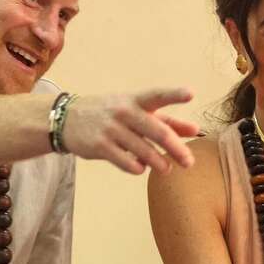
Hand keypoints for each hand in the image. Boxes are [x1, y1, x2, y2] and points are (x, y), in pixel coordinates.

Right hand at [61, 88, 198, 173]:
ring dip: (159, 163)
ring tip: (167, 169)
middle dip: (176, 149)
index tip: (191, 94)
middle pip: (157, 131)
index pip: (157, 95)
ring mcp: (111, 129)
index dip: (174, 94)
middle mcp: (124, 112)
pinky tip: (141, 168)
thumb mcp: (137, 110)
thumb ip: (167, 120)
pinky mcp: (100, 146)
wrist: (67, 119)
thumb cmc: (111, 114)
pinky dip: (138, 168)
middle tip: (189, 162)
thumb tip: (195, 130)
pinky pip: (126, 162)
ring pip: (144, 151)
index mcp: (135, 100)